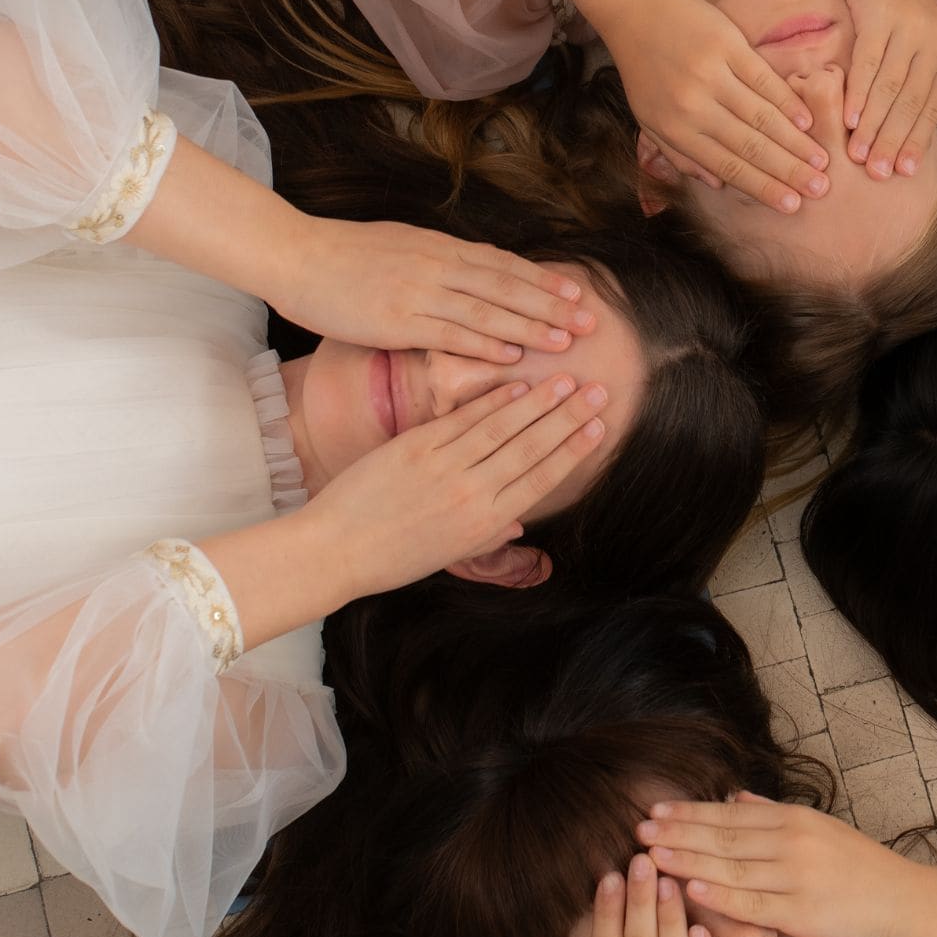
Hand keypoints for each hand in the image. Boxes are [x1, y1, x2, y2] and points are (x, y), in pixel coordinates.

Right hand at [273, 215, 591, 364]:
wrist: (295, 255)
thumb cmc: (343, 255)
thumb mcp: (401, 245)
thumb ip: (437, 259)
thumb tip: (470, 268)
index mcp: (439, 247)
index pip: (503, 264)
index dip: (542, 280)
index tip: (577, 292)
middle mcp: (436, 266)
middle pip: (506, 285)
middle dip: (551, 305)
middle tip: (589, 322)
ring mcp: (418, 292)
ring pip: (487, 310)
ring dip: (529, 326)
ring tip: (564, 343)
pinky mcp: (397, 320)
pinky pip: (450, 333)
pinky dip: (484, 344)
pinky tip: (512, 356)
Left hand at [299, 375, 609, 597]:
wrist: (336, 550)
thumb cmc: (392, 558)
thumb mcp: (448, 555)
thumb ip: (486, 535)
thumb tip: (517, 525)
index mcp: (484, 524)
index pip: (541, 478)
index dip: (574, 450)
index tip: (600, 428)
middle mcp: (471, 493)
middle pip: (532, 447)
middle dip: (569, 417)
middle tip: (599, 391)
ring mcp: (444, 467)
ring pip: (503, 427)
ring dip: (539, 401)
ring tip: (567, 379)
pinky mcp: (415, 447)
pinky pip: (464, 419)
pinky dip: (492, 401)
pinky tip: (516, 385)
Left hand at [596, 0, 831, 211]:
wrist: (638, 10)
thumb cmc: (646, 71)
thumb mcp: (650, 119)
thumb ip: (681, 155)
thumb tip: (718, 186)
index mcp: (675, 129)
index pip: (727, 166)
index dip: (762, 187)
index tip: (791, 204)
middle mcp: (693, 106)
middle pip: (750, 146)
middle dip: (788, 171)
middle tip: (819, 190)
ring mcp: (711, 74)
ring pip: (762, 117)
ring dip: (795, 142)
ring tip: (821, 160)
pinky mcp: (727, 45)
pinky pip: (764, 80)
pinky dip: (787, 102)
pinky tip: (806, 121)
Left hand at [640, 793, 927, 936]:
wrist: (908, 901)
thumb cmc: (864, 870)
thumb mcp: (822, 829)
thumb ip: (776, 813)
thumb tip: (736, 795)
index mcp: (794, 819)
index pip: (730, 813)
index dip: (690, 813)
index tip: (655, 811)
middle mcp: (792, 841)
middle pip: (723, 836)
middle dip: (677, 833)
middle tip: (637, 829)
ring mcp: (796, 876)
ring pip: (730, 867)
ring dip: (686, 860)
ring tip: (649, 856)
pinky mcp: (802, 911)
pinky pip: (752, 903)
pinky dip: (719, 896)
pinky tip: (689, 890)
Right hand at [834, 0, 936, 180]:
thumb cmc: (899, 7)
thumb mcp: (920, 44)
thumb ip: (919, 81)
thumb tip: (910, 130)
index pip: (932, 109)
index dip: (915, 142)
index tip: (901, 173)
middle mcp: (934, 46)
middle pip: (911, 104)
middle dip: (893, 142)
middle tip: (877, 175)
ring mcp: (908, 31)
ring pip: (890, 89)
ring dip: (873, 126)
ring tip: (858, 155)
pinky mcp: (881, 17)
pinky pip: (869, 63)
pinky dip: (859, 94)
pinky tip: (848, 118)